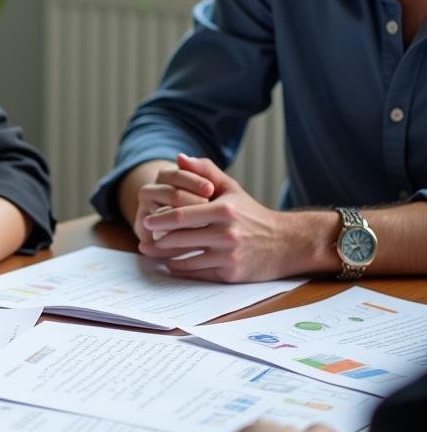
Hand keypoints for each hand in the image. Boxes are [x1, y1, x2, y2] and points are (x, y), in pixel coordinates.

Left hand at [137, 154, 294, 281]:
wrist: (287, 243)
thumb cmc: (253, 213)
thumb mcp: (232, 188)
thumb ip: (205, 170)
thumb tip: (179, 158)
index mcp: (223, 210)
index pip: (182, 215)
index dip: (161, 219)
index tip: (146, 220)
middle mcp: (226, 233)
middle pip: (181, 238)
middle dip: (158, 240)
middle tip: (143, 238)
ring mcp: (228, 255)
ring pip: (187, 258)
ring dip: (164, 256)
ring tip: (150, 251)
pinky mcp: (231, 273)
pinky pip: (198, 272)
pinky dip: (181, 269)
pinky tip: (170, 264)